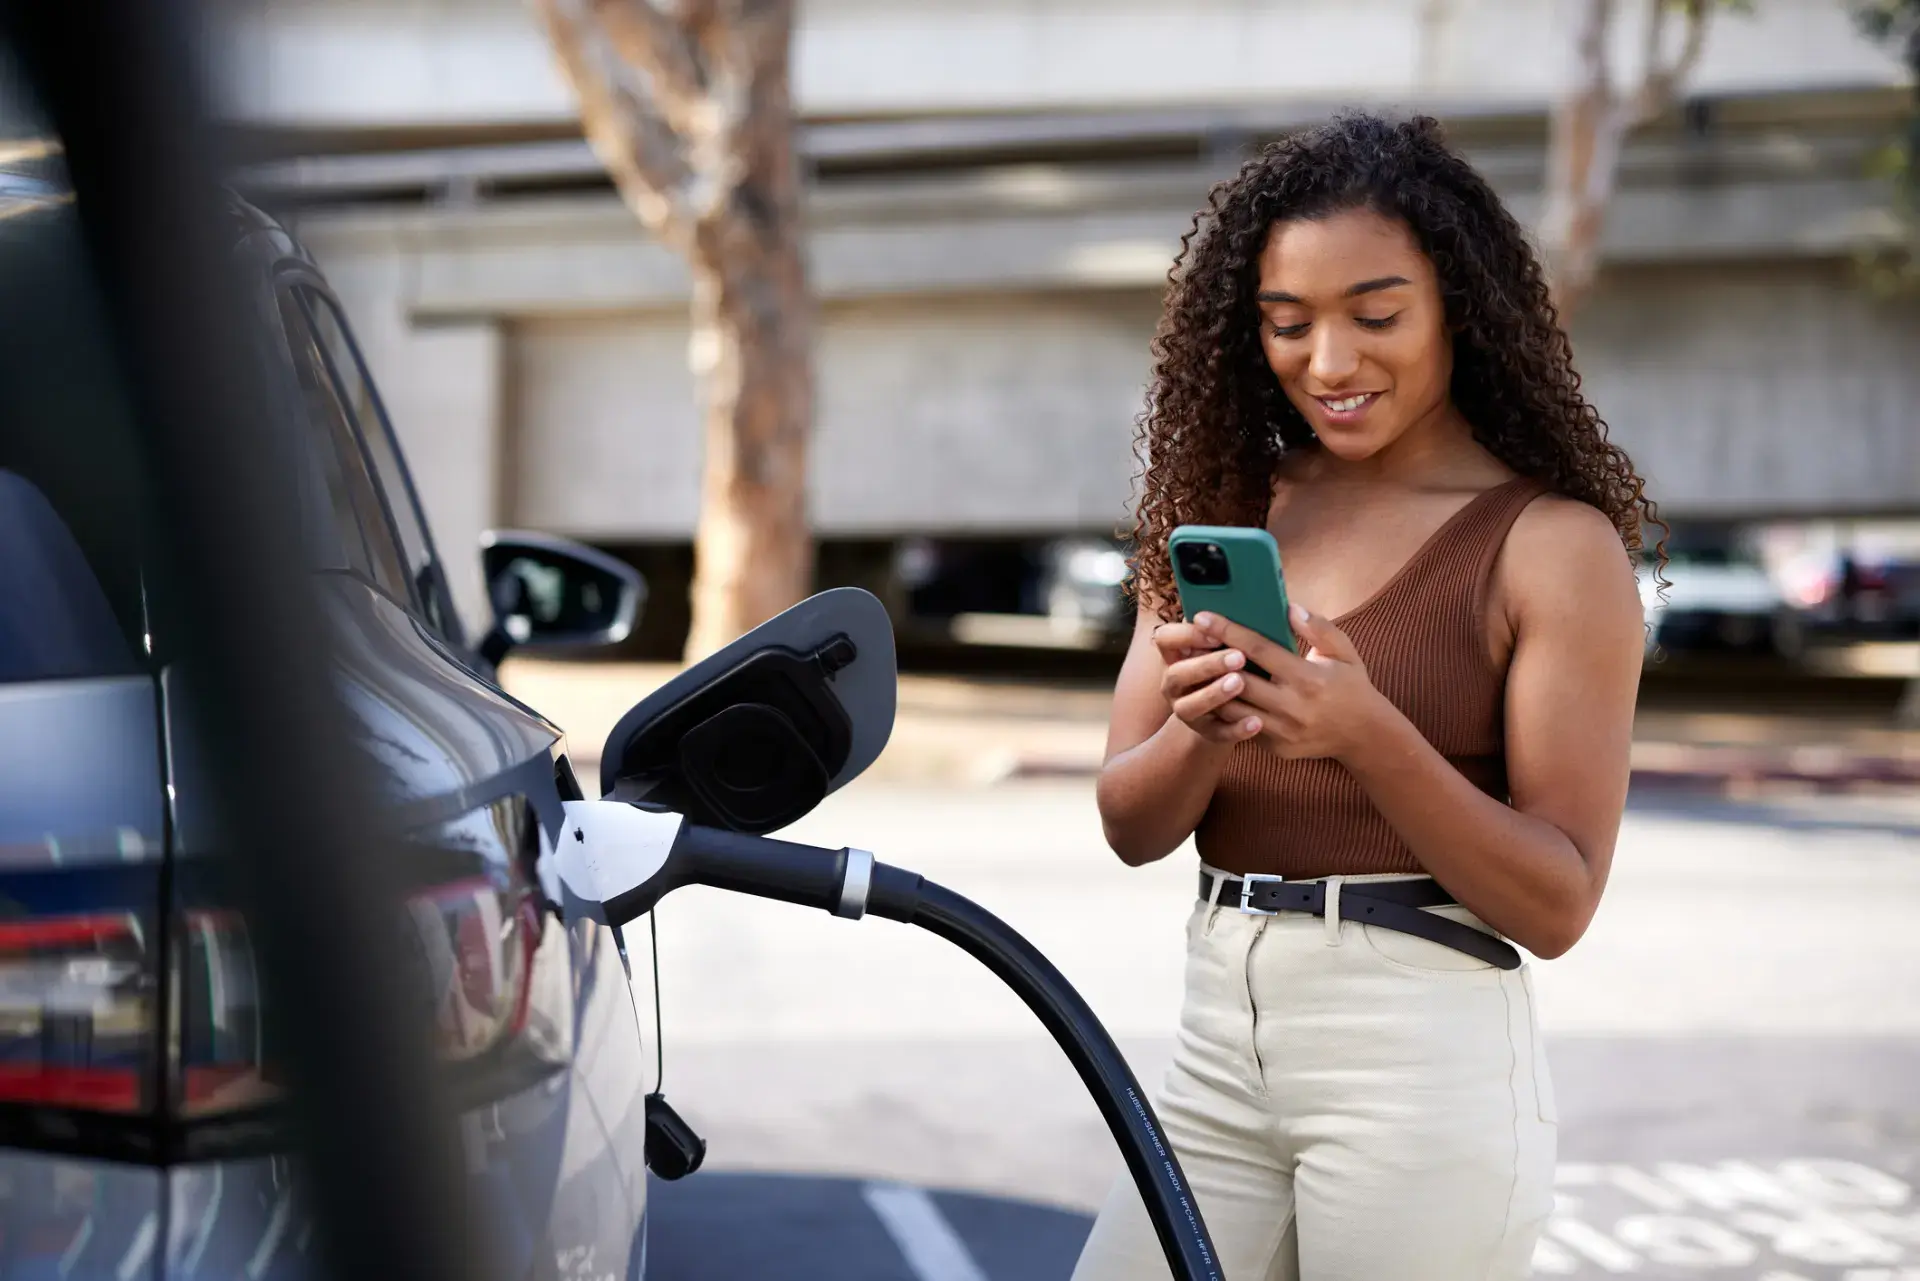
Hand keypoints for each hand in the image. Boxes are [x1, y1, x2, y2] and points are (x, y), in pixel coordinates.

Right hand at [1150, 620, 1264, 744]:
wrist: (1233, 708)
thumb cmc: (1232, 665)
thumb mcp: (1225, 645)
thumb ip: (1231, 629)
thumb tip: (1253, 604)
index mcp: (1176, 655)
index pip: (1165, 639)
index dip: (1186, 635)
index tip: (1215, 632)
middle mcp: (1174, 684)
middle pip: (1178, 673)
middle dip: (1207, 664)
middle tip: (1238, 656)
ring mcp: (1188, 711)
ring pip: (1191, 706)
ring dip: (1214, 694)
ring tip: (1240, 683)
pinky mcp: (1208, 733)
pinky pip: (1219, 733)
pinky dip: (1236, 729)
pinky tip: (1256, 722)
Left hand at [1193, 606, 1391, 761]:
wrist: (1364, 735)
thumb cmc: (1351, 686)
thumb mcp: (1344, 652)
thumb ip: (1319, 628)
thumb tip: (1289, 607)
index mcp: (1308, 678)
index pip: (1259, 650)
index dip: (1228, 632)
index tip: (1203, 617)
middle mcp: (1293, 707)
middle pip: (1238, 682)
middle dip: (1210, 661)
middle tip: (1189, 642)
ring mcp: (1283, 732)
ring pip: (1234, 709)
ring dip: (1211, 689)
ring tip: (1194, 667)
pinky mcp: (1276, 748)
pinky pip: (1242, 728)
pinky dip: (1225, 711)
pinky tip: (1211, 693)